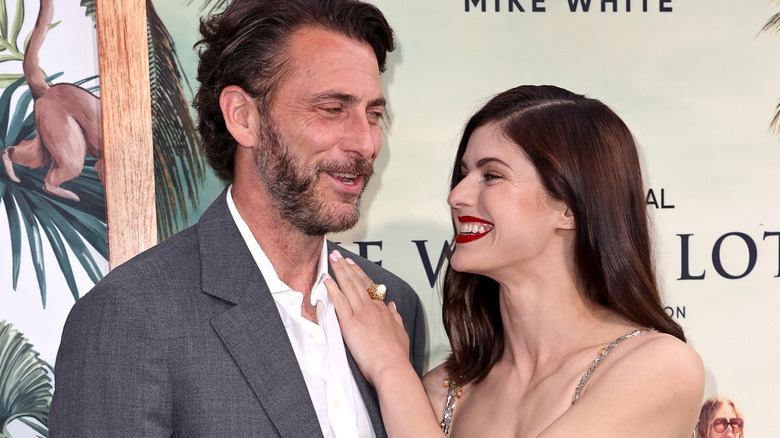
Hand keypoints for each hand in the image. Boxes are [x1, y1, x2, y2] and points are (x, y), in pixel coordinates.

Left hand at [325, 250, 410, 385]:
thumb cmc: (396, 356)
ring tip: (332, 260)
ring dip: (339, 272)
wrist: (392, 368)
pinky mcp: (350, 323)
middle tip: (338, 255)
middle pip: (358, 282)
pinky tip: (327, 280)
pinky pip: (339, 302)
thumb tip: (392, 306)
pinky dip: (332, 289)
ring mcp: (361, 314)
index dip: (360, 274)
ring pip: (349, 287)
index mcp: (383, 311)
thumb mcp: (401, 333)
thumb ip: (395, 318)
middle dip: (347, 267)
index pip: (370, 287)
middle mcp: (372, 308)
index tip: (353, 265)